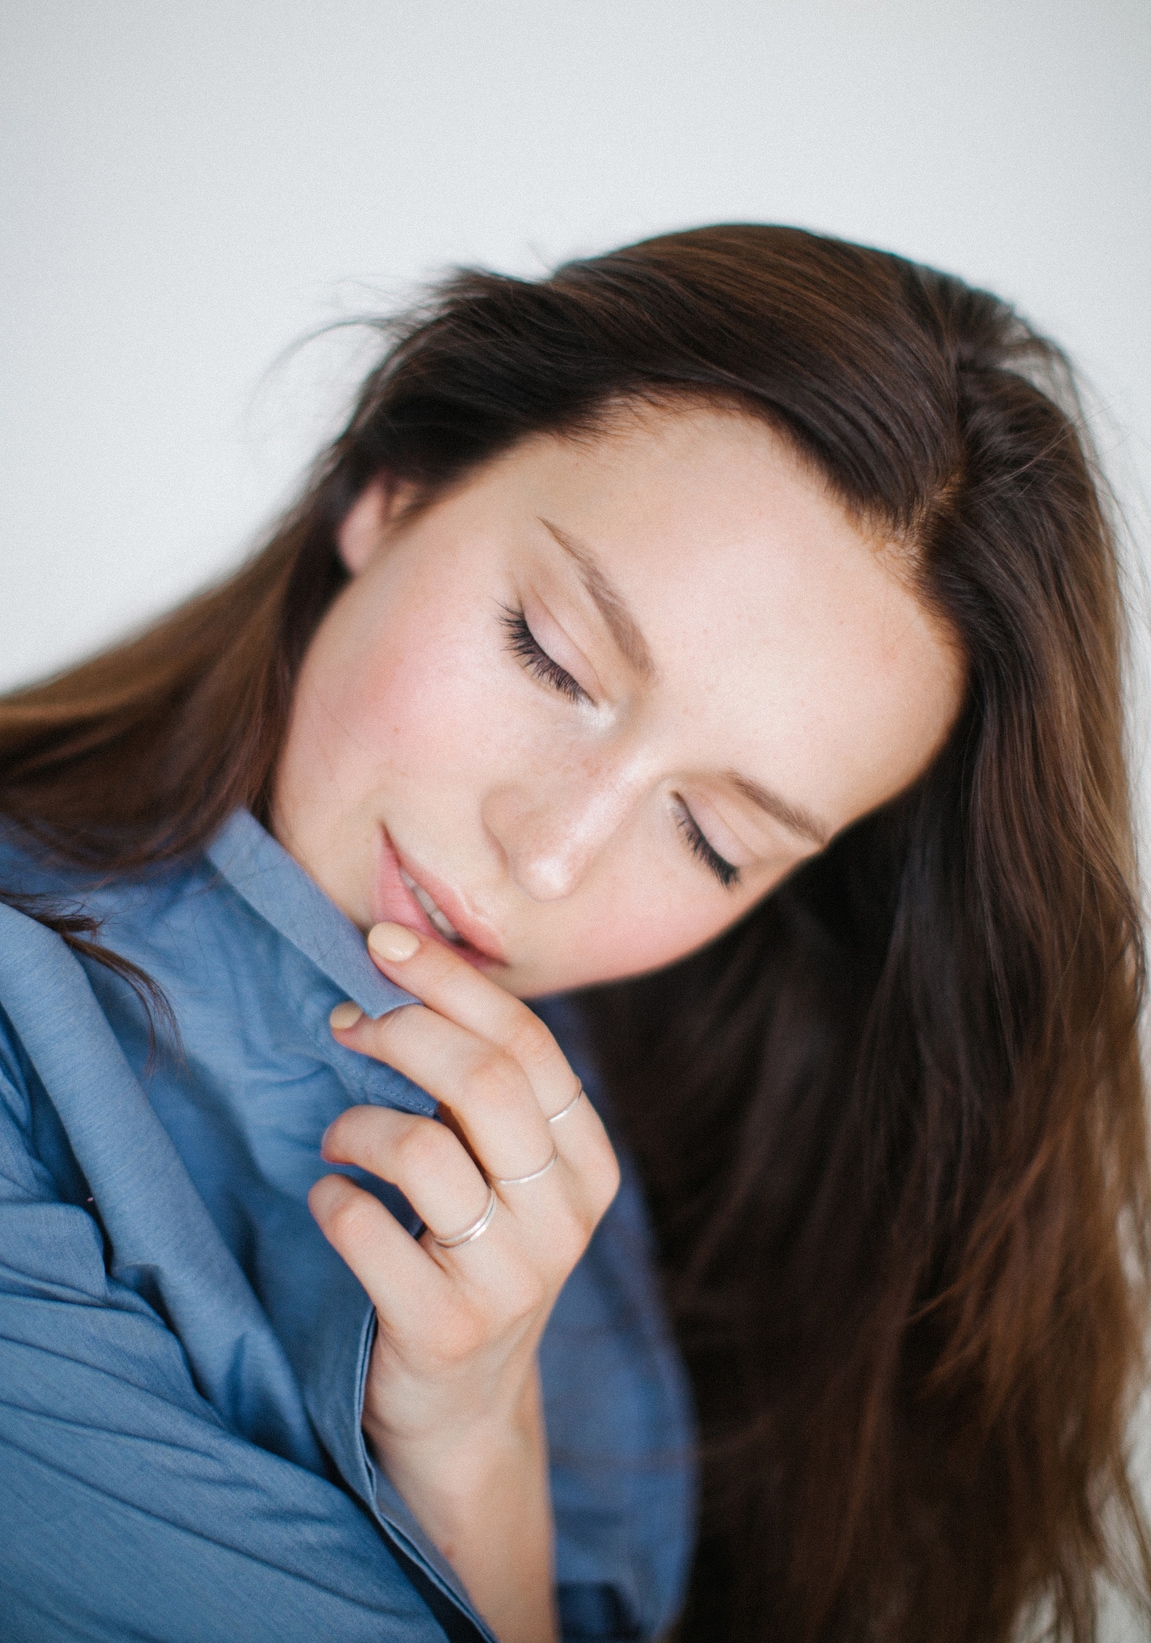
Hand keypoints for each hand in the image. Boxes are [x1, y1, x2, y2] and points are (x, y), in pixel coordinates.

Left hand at [308, 921, 619, 1642]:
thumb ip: (482, 1089)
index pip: (528, 1043)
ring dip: (355, 1125)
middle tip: (347, 1025)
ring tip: (337, 1140)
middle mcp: (564, 1216)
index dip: (450, 982)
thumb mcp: (503, 1173)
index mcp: (587, 1161)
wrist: (460, 1410)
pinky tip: (332, 1200)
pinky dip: (332, 1199)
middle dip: (400, 1032)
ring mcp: (511, 1278)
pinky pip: (367, 1228)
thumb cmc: (469, 1257)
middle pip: (483, 1080)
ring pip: (423, 1147)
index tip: (383, 943)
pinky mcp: (445, 1328)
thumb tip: (405, 967)